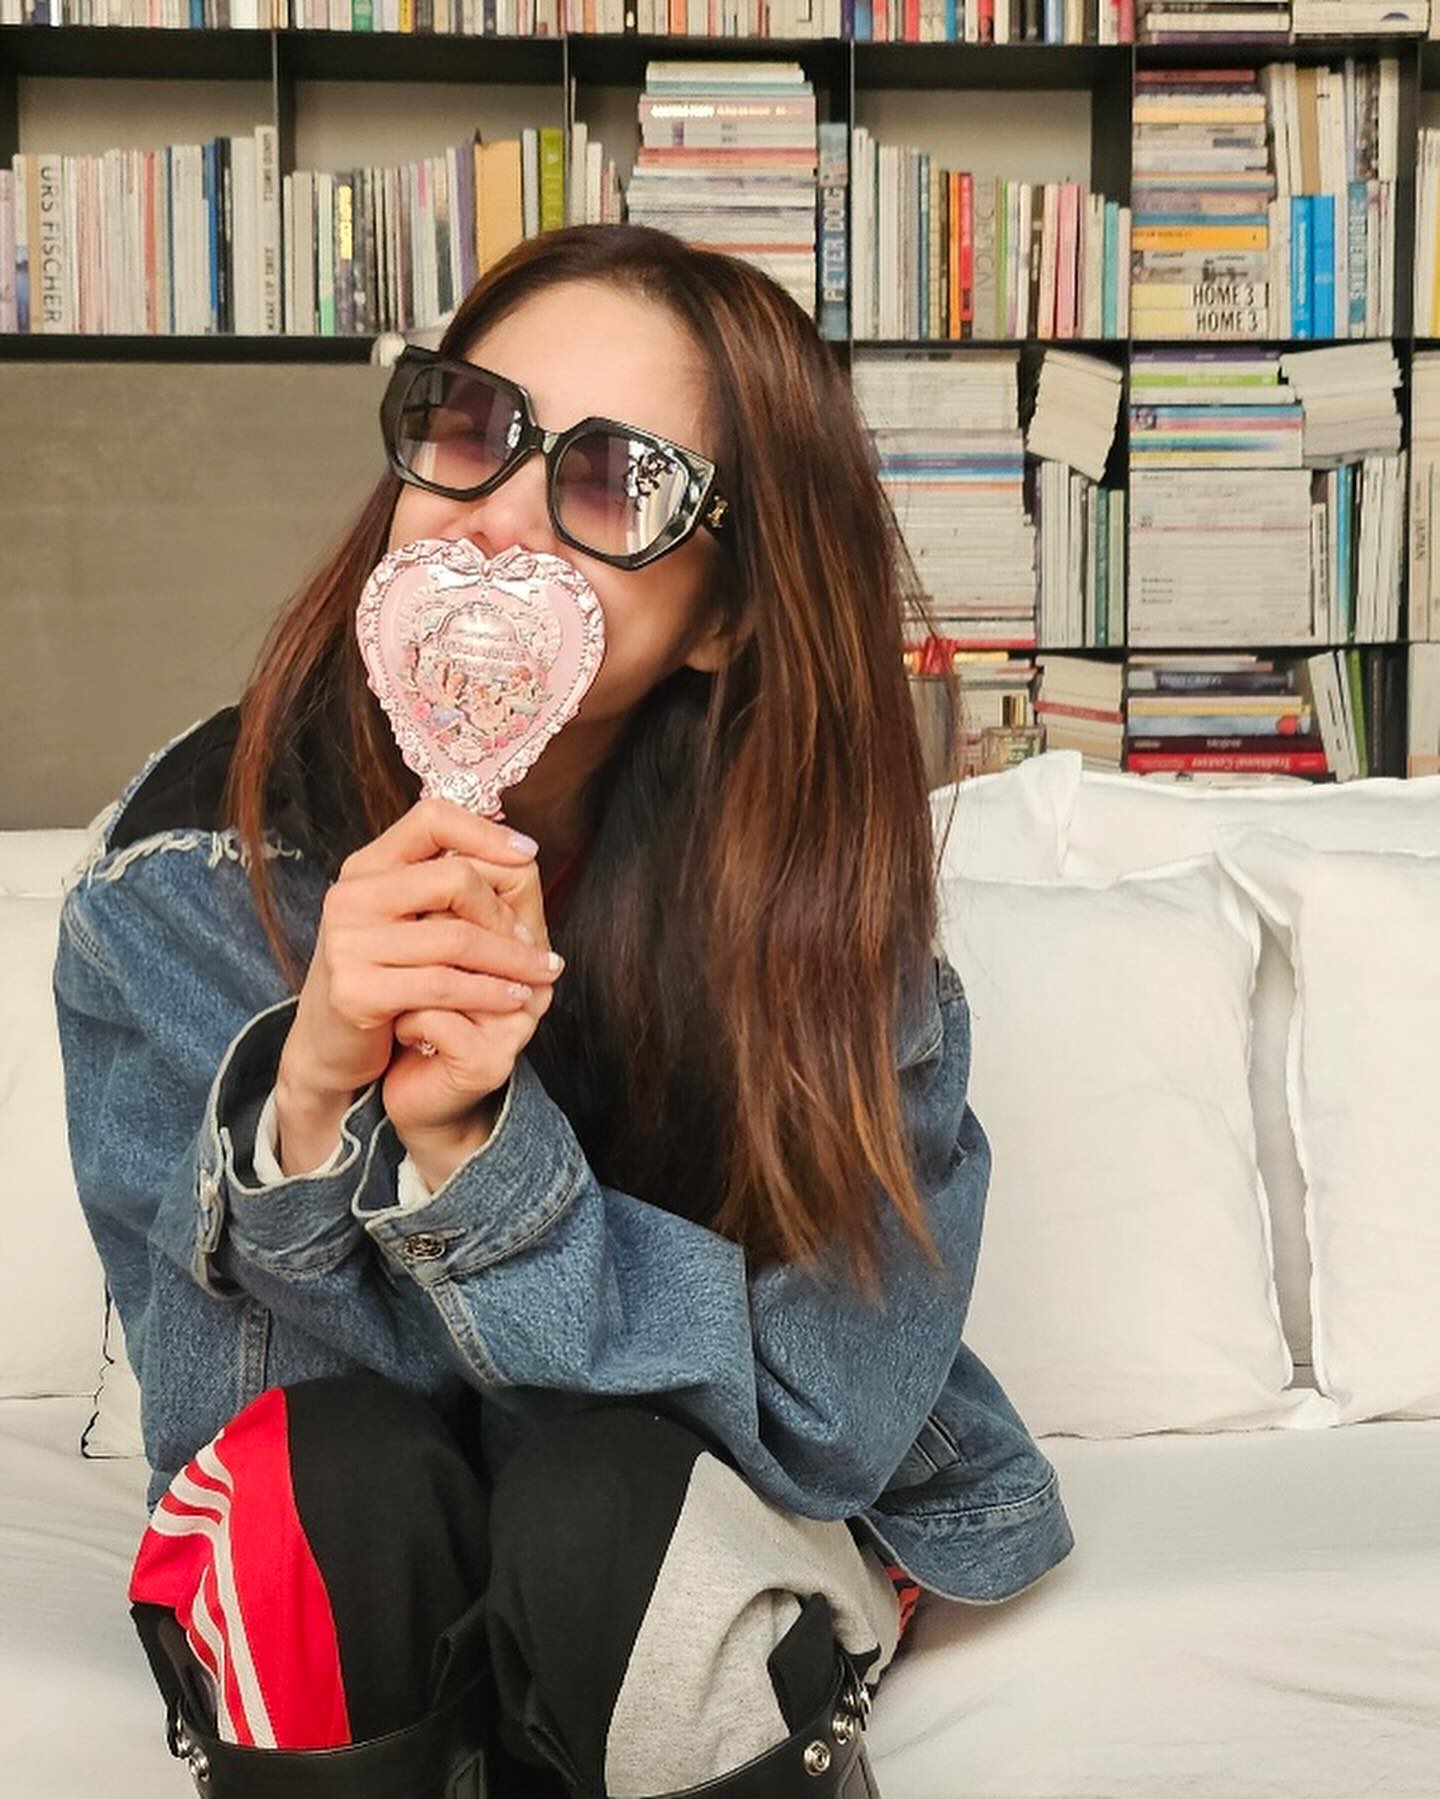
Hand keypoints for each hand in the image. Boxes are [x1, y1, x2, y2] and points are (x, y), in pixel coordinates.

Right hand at [276, 797, 562, 1166]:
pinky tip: (515, 998)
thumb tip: (519, 851)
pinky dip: (490, 991)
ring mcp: (348, 944)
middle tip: (536, 940)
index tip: (527, 852)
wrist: (329, 1045)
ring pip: (457, 938)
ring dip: (511, 959)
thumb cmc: (380, 975)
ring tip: (541, 973)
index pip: (431, 819)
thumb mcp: (402, 918)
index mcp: (365, 867)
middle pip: (454, 879)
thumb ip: (440, 883)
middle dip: (506, 912)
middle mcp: (351, 897)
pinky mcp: (356, 991)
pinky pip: (444, 984)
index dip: (485, 831)